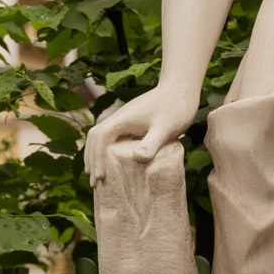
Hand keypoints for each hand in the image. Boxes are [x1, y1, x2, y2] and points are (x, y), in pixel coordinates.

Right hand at [84, 83, 199, 178]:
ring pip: (101, 137)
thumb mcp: (166, 127)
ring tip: (97, 177)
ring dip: (96, 156)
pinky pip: (112, 138)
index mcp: (122, 119)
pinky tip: (113, 165)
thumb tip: (138, 158)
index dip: (97, 158)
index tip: (100, 176)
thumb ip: (152, 142)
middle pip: (95, 137)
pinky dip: (106, 151)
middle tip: (95, 183)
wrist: (181, 90)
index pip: (101, 138)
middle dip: (92, 159)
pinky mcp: (130, 123)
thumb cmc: (175, 108)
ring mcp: (123, 120)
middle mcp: (118, 118)